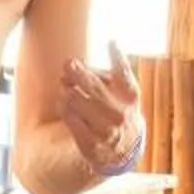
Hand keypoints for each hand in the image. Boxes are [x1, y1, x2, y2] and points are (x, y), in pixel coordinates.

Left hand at [61, 43, 143, 173]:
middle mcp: (120, 114)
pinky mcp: (91, 144)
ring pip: (75, 100)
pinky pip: (68, 117)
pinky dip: (63, 106)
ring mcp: (106, 131)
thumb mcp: (123, 92)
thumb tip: (77, 64)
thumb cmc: (119, 110)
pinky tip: (64, 103)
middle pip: (93, 86)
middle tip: (68, 64)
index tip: (111, 42)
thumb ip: (106, 74)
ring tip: (65, 88)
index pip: (125, 73)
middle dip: (76, 72)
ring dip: (66, 90)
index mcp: (131, 97)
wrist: (124, 150)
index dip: (118, 56)